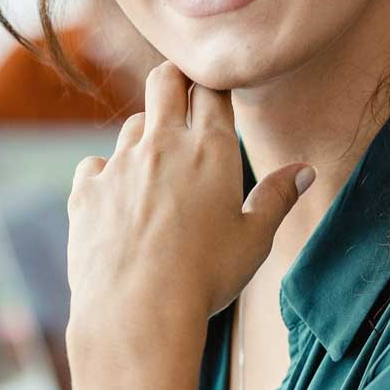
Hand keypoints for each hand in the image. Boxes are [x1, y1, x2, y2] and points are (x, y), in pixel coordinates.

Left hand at [64, 63, 313, 368]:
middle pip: (163, 82)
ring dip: (147, 136)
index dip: (213, 84)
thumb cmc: (205, 277)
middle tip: (181, 90)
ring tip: (159, 168)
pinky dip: (107, 174)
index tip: (215, 89)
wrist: (137, 311)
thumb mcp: (254, 240)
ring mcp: (119, 164)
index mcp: (210, 150)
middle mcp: (161, 145)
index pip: (211, 90)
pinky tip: (118, 197)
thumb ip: (277, 198)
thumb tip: (304, 171)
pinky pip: (95, 164)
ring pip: (132, 126)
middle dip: (174, 78)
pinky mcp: (85, 190)